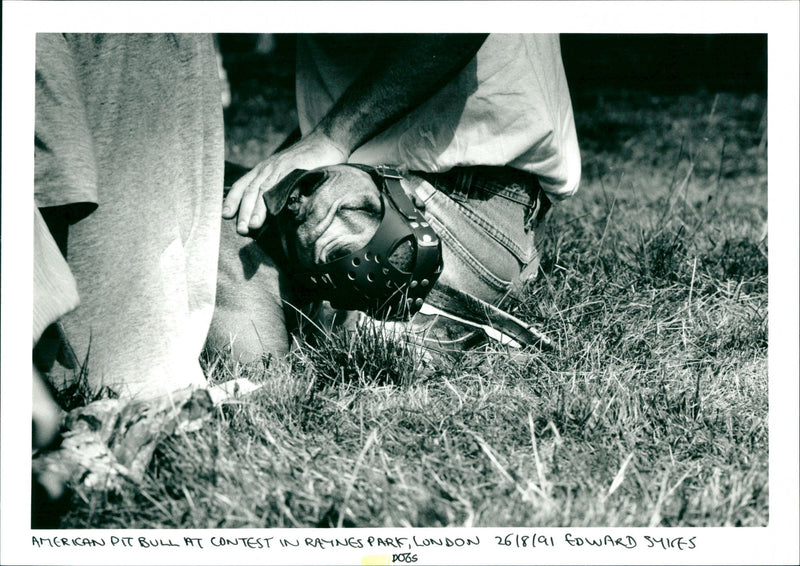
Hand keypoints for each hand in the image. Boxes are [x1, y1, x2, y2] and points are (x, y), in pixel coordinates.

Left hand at [222, 130, 349, 234]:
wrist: (325, 141)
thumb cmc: (306, 161)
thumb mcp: (284, 172)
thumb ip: (275, 189)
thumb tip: (267, 215)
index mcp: (263, 170)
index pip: (242, 185)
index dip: (232, 200)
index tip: (225, 215)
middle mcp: (268, 168)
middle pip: (251, 191)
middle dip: (244, 212)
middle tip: (241, 230)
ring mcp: (281, 167)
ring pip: (264, 189)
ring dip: (257, 209)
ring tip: (253, 225)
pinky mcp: (296, 168)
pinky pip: (283, 184)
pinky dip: (277, 198)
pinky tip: (274, 211)